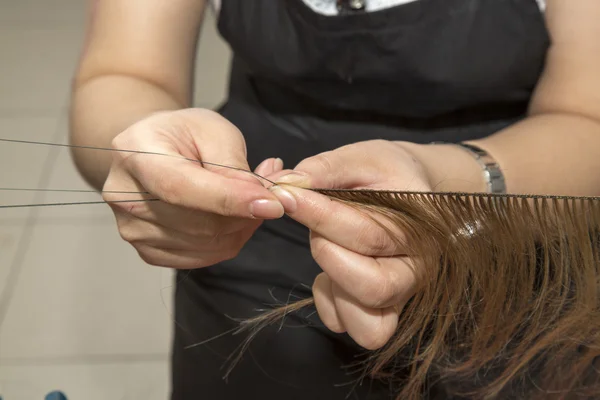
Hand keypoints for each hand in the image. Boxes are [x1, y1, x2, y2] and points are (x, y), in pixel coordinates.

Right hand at [102, 108, 283, 268]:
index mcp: (136, 154)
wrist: (151, 150)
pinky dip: (229, 240)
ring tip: (249, 198)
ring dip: (241, 225)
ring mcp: (133, 229)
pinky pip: (204, 256)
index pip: (181, 188)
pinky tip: (232, 216)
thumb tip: (261, 201)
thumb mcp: (213, 130)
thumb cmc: (182, 135)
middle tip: (270, 193)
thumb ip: (233, 165)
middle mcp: (126, 197)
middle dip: (246, 212)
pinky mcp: (148, 251)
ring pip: (208, 244)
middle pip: (199, 223)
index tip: (272, 204)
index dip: (230, 199)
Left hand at [268, 140, 431, 349]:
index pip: (366, 235)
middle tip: (318, 228)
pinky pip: (351, 327)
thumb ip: (325, 169)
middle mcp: (419, 269)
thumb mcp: (362, 157)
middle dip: (329, 256)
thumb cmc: (387, 172)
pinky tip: (331, 271)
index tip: (285, 195)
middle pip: (373, 289)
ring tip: (330, 253)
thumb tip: (285, 185)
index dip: (318, 216)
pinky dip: (331, 304)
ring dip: (335, 291)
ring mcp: (403, 295)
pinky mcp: (384, 309)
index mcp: (420, 227)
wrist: (411, 188)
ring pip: (369, 327)